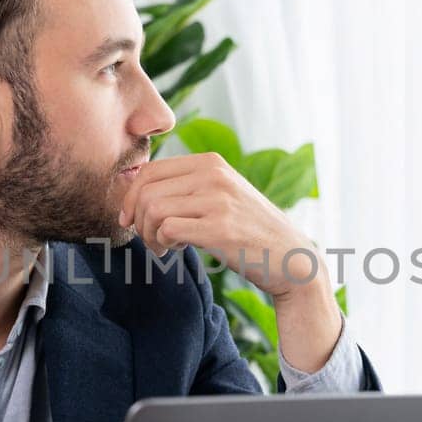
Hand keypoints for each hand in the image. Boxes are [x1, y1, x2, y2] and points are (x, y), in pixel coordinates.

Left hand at [117, 152, 323, 298]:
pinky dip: (162, 244)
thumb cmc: (249, 231)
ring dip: (149, 234)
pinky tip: (176, 250)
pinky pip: (168, 230)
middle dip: (138, 219)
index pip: (150, 170)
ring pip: (153, 209)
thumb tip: (133, 189)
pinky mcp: (220, 229)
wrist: (291, 258)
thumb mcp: (222, 195)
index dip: (130, 197)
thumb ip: (187, 187)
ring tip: (163, 247)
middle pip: (146, 190)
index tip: (130, 219)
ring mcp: (218, 201)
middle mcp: (214, 175)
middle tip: (149, 239)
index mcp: (211, 163)